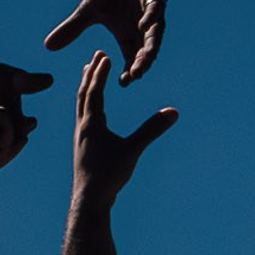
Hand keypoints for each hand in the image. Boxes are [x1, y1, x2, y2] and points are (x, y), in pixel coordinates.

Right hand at [45, 0, 171, 82]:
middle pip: (144, 50)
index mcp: (128, 33)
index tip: (123, 83)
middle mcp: (143, 27)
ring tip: (144, 62)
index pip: (130, 57)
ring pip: (155, 34)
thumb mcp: (89, 10)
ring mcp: (152, 12)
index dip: (128, 70)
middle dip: (140, 63)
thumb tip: (48, 46)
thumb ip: (72, 28)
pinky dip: (151, 17)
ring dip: (150, 47)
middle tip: (134, 76)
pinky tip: (144, 26)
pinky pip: (155, 8)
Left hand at [70, 49, 176, 204]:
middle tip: (96, 55)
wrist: (90, 199)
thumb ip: (152, 129)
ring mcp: (81, 135)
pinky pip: (83, 116)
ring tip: (89, 73)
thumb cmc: (109, 175)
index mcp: (92, 124)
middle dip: (91, 73)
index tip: (103, 55)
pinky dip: (87, 103)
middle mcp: (82, 126)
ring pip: (81, 105)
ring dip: (86, 86)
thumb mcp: (133, 150)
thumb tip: (173, 111)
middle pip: (84, 93)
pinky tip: (92, 106)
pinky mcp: (84, 144)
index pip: (94, 92)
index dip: (99, 73)